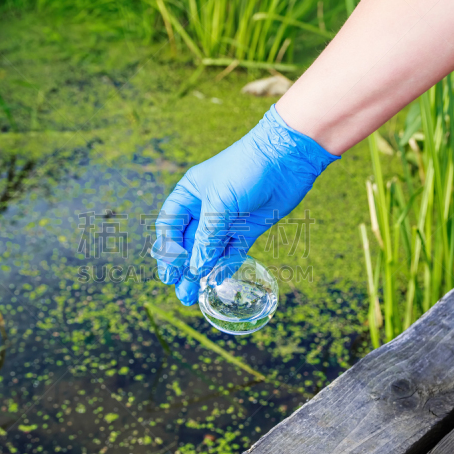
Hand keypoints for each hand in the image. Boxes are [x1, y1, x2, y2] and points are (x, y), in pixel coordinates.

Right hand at [153, 105, 338, 304]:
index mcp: (189, 194)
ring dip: (202, 271)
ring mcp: (227, 219)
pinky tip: (217, 280)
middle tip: (181, 293)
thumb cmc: (245, 170)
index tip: (169, 273)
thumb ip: (206, 239)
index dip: (167, 250)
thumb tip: (194, 269)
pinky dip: (224, 265)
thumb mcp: (219, 204)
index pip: (170, 226)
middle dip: (183, 268)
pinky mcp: (249, 228)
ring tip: (194, 295)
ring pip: (209, 250)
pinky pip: (232, 250)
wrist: (286, 158)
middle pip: (188, 243)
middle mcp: (205, 207)